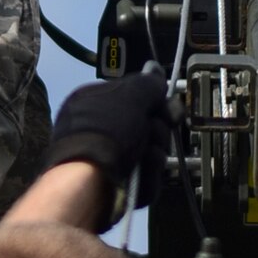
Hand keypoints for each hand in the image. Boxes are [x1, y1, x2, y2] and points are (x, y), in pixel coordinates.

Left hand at [41, 72, 171, 224]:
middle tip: (151, 132)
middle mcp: (100, 130)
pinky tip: (140, 174)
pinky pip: (147, 176)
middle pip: (148, 125)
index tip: (167, 106)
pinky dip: (148, 175)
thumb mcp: (130, 96)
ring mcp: (109, 160)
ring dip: (155, 153)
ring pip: (151, 152)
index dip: (156, 101)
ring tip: (143, 156)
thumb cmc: (105, 132)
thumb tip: (155, 71)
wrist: (90, 184)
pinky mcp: (118, 186)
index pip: (136, 97)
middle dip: (158, 130)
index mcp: (95, 103)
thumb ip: (147, 83)